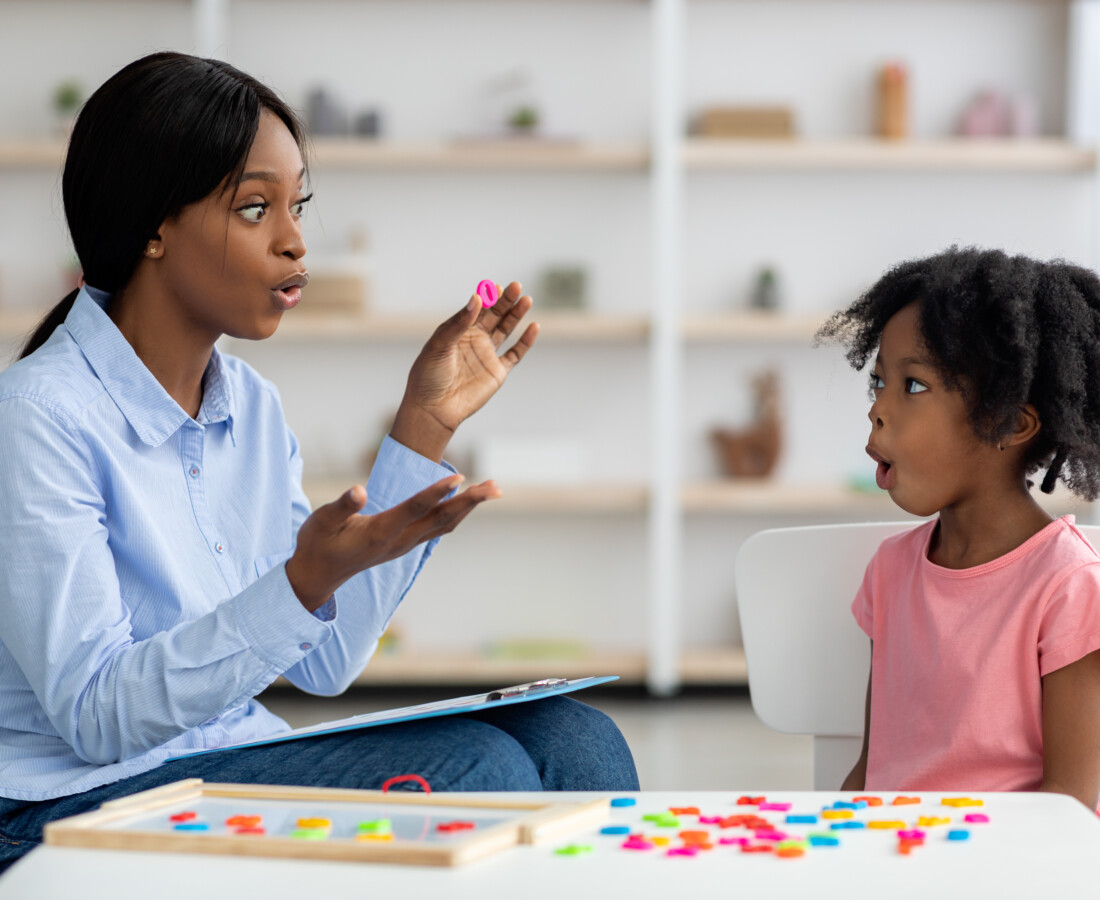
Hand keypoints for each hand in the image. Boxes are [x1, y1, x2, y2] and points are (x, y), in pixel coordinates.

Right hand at [285, 475, 500, 610]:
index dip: (436, 492)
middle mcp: (399, 541)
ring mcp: (405, 544)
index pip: (414, 508)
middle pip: (441, 519)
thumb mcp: (321, 522)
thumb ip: (341, 505)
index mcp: (380, 532)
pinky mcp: (406, 544)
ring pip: (445, 524)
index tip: (459, 477)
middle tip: (495, 486)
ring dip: (470, 507)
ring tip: (492, 489)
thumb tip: (358, 489)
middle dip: (470, 501)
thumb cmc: (318, 543)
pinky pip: (438, 528)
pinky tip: (467, 501)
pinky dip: (457, 513)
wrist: (319, 575)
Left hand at [391, 282, 537, 460]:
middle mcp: (474, 339)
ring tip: (527, 299)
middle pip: (494, 315)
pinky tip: (534, 327)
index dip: (487, 297)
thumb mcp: (440, 345)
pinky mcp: (497, 372)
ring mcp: (486, 355)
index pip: (476, 308)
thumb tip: (477, 298)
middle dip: (505, 300)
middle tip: (516, 286)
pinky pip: (515, 354)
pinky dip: (525, 341)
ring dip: (516, 314)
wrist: (433, 409)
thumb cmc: (428, 376)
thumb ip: (458, 323)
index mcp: (457, 330)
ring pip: (506, 330)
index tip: (496, 287)